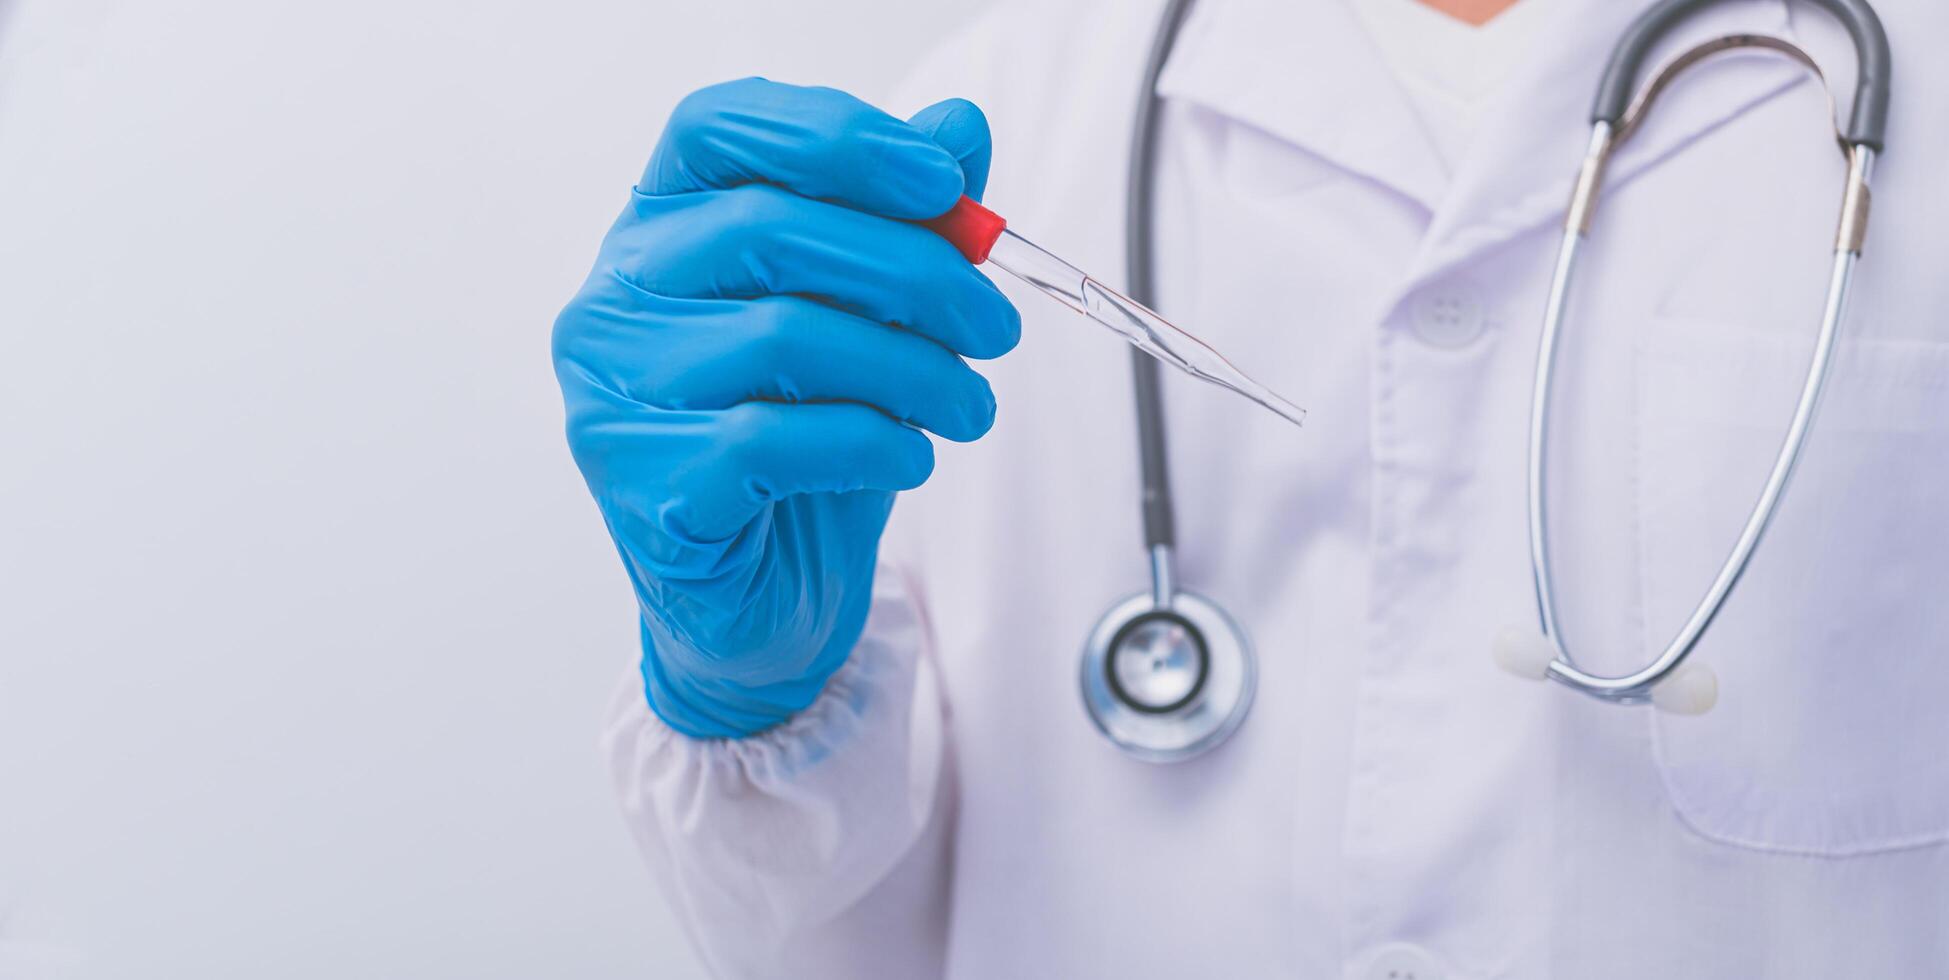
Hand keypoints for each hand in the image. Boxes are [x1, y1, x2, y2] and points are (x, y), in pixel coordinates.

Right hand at [554, 78, 1017, 737]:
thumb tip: (960, 129)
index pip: (716, 126)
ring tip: (969, 407)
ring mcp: (614, 394)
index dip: (833, 134)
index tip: (944, 181)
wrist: (760, 603)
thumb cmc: (802, 446)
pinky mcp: (645, 487)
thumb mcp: (866, 324)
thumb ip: (903, 223)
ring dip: (912, 369)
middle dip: (913, 270)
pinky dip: (871, 442)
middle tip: (994, 326)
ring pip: (783, 336)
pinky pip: (775, 439)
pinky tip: (910, 459)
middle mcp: (613, 299)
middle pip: (767, 227)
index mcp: (657, 230)